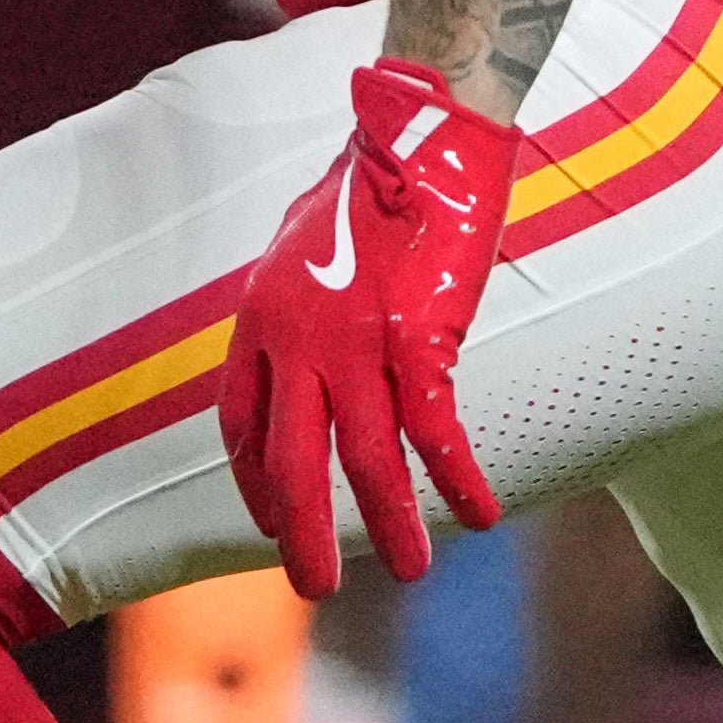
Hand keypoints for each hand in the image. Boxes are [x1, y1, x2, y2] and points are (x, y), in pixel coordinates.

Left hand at [213, 58, 516, 598]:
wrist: (417, 135)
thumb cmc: (369, 184)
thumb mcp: (303, 246)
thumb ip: (298, 307)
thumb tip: (309, 351)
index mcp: (261, 320)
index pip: (243, 427)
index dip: (257, 483)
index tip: (275, 520)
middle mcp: (298, 341)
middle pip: (294, 464)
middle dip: (305, 535)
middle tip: (317, 588)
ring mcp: (356, 343)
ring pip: (368, 461)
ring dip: (391, 525)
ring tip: (413, 573)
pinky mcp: (418, 338)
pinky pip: (435, 431)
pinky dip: (458, 479)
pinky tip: (479, 515)